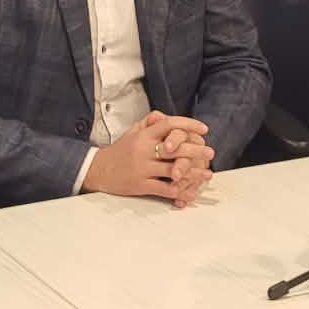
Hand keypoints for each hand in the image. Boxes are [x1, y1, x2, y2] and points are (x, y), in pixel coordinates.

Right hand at [82, 111, 209, 201]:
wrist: (97, 170)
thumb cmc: (119, 150)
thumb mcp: (132, 132)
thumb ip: (148, 124)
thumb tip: (163, 115)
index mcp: (143, 135)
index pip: (169, 124)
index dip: (188, 125)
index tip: (204, 129)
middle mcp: (143, 150)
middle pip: (175, 148)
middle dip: (196, 150)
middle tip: (211, 152)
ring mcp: (142, 168)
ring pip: (173, 170)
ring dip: (193, 173)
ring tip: (207, 174)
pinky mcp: (140, 185)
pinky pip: (163, 189)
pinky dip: (179, 192)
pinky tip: (190, 193)